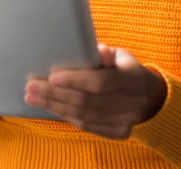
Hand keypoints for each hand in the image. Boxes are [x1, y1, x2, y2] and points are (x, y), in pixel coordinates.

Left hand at [24, 43, 166, 138]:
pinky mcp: (120, 131)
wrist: (149, 95)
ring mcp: (126, 118)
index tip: (51, 77)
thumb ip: (107, 54)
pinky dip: (68, 117)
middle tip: (31, 88)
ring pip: (85, 115)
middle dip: (55, 94)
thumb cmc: (125, 69)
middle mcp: (130, 101)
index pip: (100, 82)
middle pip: (87, 101)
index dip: (75, 80)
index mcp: (131, 77)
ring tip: (33, 98)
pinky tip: (51, 108)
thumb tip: (98, 49)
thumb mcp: (121, 55)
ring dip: (55, 107)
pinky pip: (89, 126)